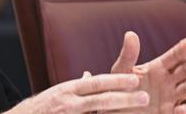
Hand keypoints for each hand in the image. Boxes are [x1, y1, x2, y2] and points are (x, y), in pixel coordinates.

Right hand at [6, 73, 148, 113]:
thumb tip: (89, 75)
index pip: (97, 83)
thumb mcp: (57, 93)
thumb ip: (76, 87)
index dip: (117, 81)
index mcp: (68, 89)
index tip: (135, 80)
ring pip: (97, 113)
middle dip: (124, 98)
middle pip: (100, 98)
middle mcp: (68, 101)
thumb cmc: (40, 109)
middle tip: (144, 97)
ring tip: (138, 112)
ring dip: (117, 113)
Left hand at [109, 31, 185, 113]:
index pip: (173, 58)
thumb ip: (128, 55)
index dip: (181, 50)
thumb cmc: (119, 88)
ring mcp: (170, 99)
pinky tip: (184, 108)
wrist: (116, 110)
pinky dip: (183, 111)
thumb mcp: (122, 71)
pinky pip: (178, 113)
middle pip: (184, 72)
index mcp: (158, 69)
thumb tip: (130, 34)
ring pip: (185, 91)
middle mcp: (168, 83)